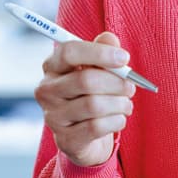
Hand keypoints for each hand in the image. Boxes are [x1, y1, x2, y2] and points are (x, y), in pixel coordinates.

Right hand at [34, 31, 136, 166]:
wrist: (85, 136)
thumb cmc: (92, 93)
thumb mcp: (98, 68)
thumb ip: (104, 49)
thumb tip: (109, 38)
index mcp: (52, 67)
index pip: (69, 52)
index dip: (100, 53)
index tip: (124, 58)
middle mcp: (47, 91)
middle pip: (85, 80)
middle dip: (116, 82)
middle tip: (131, 86)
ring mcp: (53, 117)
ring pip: (93, 105)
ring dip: (119, 103)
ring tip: (126, 104)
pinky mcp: (65, 139)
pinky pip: (96, 127)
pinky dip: (116, 121)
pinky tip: (119, 118)